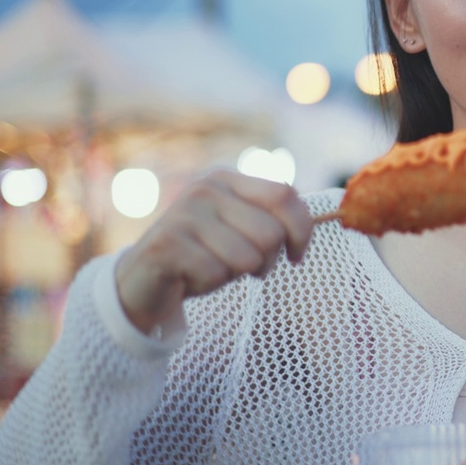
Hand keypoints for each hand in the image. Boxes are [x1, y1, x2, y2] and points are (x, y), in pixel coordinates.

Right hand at [115, 170, 312, 333]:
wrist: (143, 280)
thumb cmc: (204, 255)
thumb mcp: (239, 228)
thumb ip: (271, 217)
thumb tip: (322, 216)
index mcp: (227, 179)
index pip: (285, 195)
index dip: (302, 230)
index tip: (297, 255)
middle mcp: (205, 190)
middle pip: (271, 233)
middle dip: (267, 262)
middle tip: (244, 268)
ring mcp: (183, 215)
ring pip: (247, 258)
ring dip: (235, 275)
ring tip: (213, 268)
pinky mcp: (166, 245)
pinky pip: (217, 274)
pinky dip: (210, 285)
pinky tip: (191, 278)